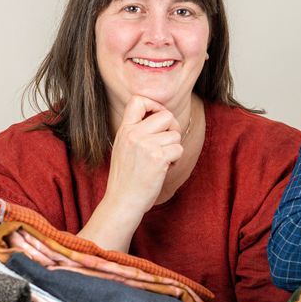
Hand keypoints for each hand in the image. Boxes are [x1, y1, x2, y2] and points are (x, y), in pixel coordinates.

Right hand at [101, 95, 183, 217]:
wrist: (122, 201)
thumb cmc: (126, 178)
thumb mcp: (123, 148)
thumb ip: (136, 132)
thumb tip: (162, 118)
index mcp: (124, 130)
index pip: (138, 100)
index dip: (155, 105)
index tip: (158, 118)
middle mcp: (133, 134)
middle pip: (166, 115)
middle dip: (173, 129)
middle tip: (168, 143)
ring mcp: (145, 145)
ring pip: (175, 135)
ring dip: (174, 148)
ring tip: (162, 161)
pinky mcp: (157, 158)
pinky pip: (178, 149)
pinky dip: (176, 160)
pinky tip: (164, 169)